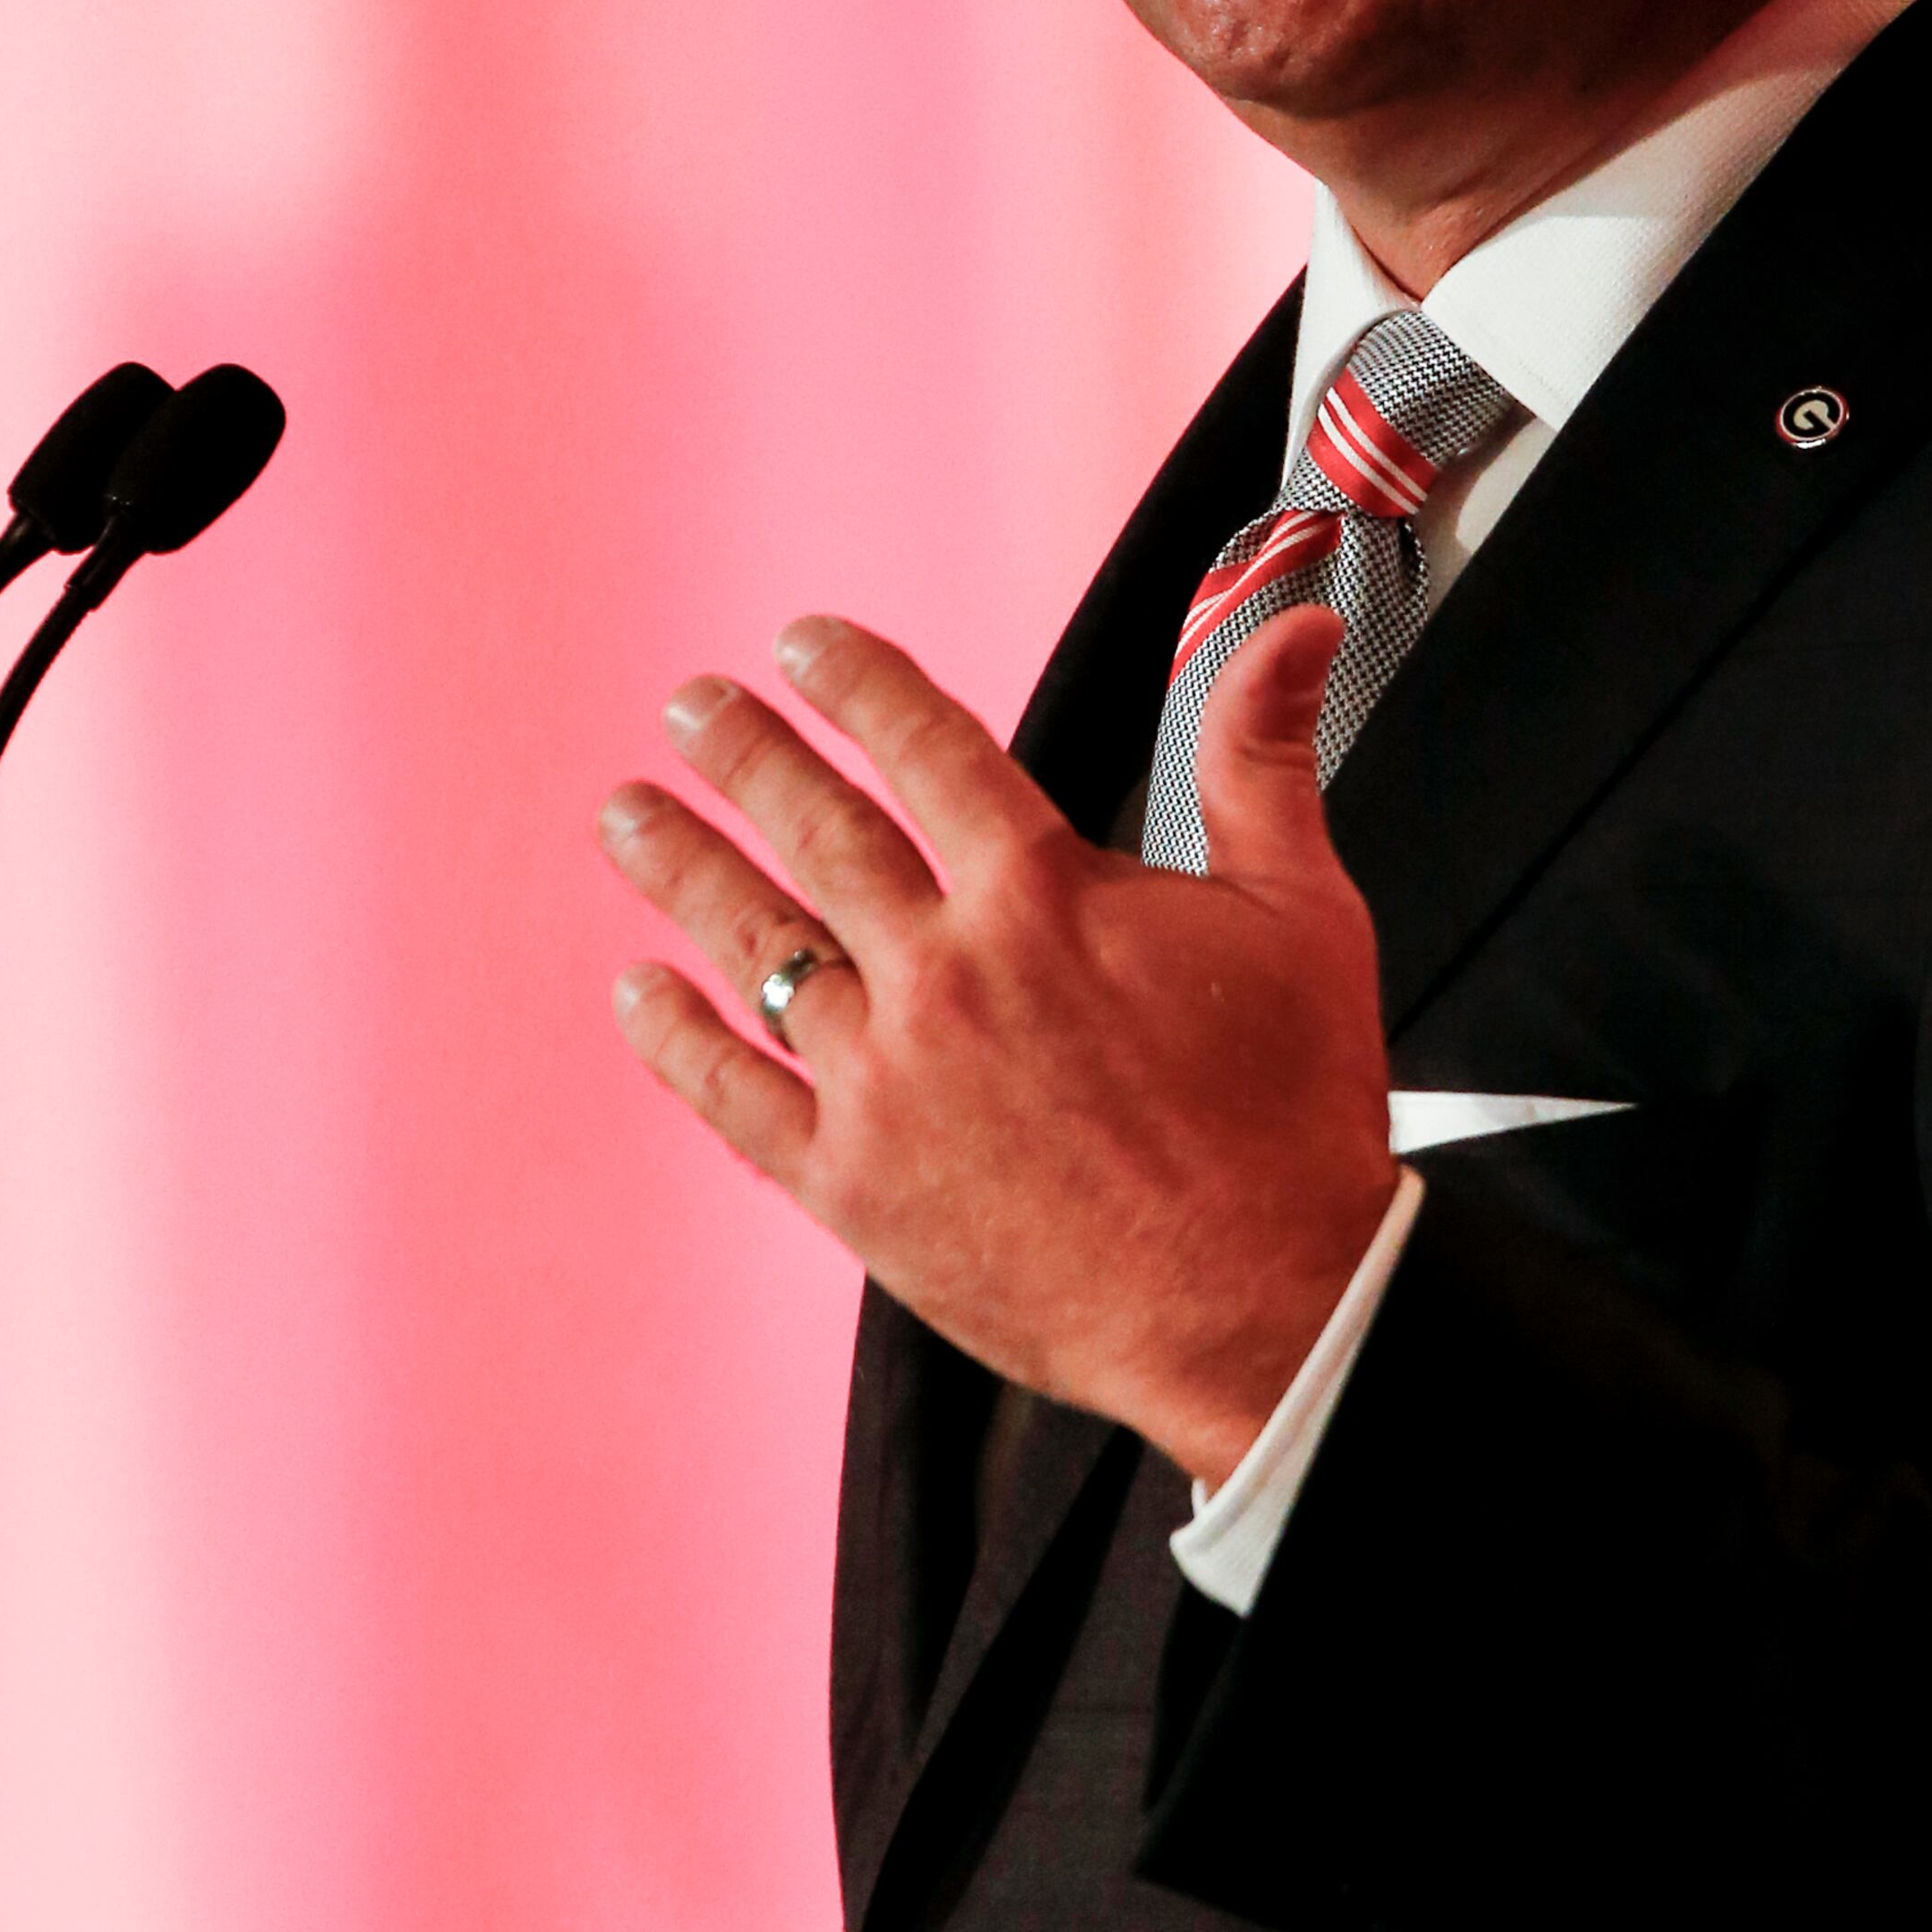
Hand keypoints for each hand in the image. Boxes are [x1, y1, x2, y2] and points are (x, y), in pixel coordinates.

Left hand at [598, 605, 1397, 1484]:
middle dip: (745, 754)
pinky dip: (678, 1041)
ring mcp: (888, 1082)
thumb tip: (1295, 623)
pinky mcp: (857, 1187)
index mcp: (1044, 895)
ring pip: (757, 947)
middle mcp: (947, 973)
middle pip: (818, 830)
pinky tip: (638, 993)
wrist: (1266, 1308)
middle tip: (690, 707)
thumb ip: (1263, 754)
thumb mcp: (1300, 908)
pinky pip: (738, 1097)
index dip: (855, 683)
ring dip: (683, 870)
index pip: (923, 748)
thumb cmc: (1290, 1114)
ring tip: (631, 815)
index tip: (802, 644)